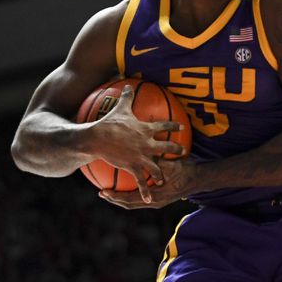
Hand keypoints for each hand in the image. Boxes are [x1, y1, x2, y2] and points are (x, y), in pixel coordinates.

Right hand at [88, 85, 184, 201]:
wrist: (99, 138)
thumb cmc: (109, 123)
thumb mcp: (120, 108)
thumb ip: (126, 96)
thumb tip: (128, 83)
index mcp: (146, 129)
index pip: (164, 126)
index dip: (173, 126)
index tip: (181, 126)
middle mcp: (148, 144)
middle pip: (166, 147)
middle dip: (176, 149)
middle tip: (183, 151)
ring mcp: (142, 157)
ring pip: (156, 167)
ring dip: (161, 174)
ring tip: (164, 179)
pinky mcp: (133, 167)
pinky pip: (141, 181)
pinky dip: (145, 190)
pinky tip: (149, 198)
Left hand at [97, 159, 198, 208]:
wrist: (199, 179)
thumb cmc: (187, 170)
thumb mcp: (171, 165)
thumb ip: (157, 163)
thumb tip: (143, 154)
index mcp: (156, 197)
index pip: (130, 200)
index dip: (115, 197)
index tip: (103, 192)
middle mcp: (154, 202)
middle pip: (128, 204)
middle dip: (114, 199)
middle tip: (101, 192)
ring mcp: (157, 201)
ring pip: (133, 202)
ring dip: (121, 197)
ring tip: (109, 190)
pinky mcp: (159, 198)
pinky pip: (140, 198)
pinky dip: (131, 194)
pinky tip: (126, 185)